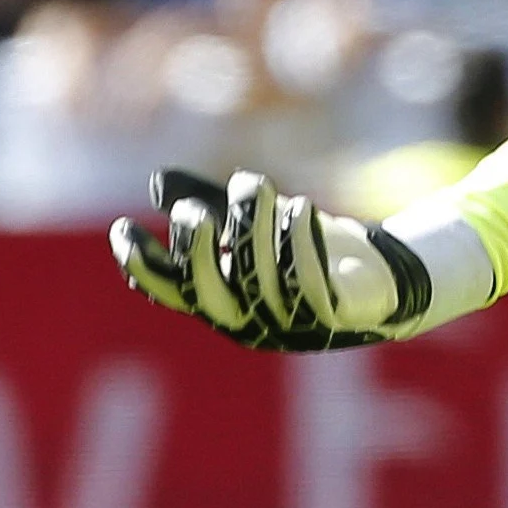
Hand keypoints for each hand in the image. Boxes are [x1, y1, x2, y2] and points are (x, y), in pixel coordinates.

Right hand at [109, 167, 442, 351]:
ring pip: (261, 282)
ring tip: (259, 187)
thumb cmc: (313, 248)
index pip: (172, 291)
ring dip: (255, 231)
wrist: (384, 273)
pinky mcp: (333, 317)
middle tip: (194, 213)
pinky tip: (300, 207)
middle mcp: (251, 320)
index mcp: (225, 300)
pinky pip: (312, 285)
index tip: (123, 230)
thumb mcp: (258, 221)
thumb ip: (213, 204)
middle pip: (209, 295)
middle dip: (196, 253)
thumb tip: (157, 183)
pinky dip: (303, 243)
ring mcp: (292, 324)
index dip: (143, 266)